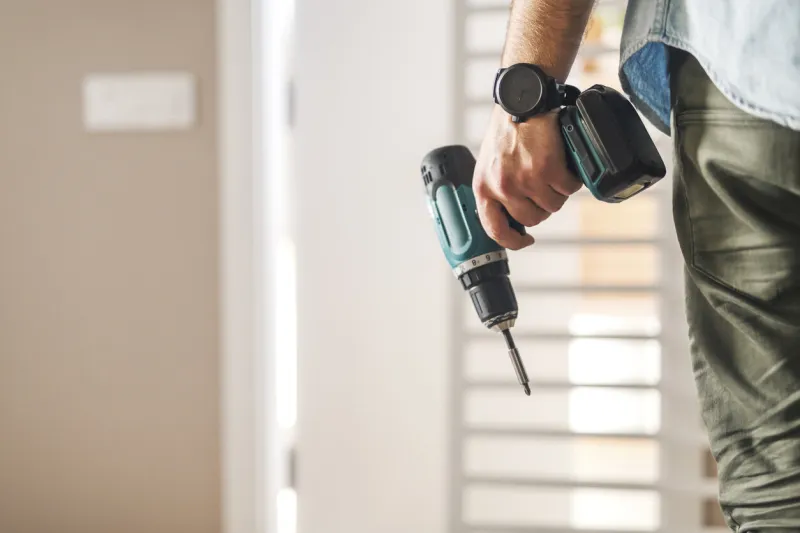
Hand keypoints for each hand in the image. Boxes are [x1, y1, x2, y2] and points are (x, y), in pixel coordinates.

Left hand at [473, 107, 581, 249]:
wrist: (523, 101)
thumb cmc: (508, 132)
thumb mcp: (490, 165)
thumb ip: (497, 190)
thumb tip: (512, 217)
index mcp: (483, 188)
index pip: (495, 229)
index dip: (512, 241)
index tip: (525, 240)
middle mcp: (502, 187)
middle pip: (532, 219)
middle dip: (542, 207)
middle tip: (544, 187)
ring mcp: (525, 180)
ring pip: (553, 206)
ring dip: (558, 192)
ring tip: (552, 172)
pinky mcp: (548, 169)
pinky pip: (569, 189)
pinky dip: (572, 179)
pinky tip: (564, 164)